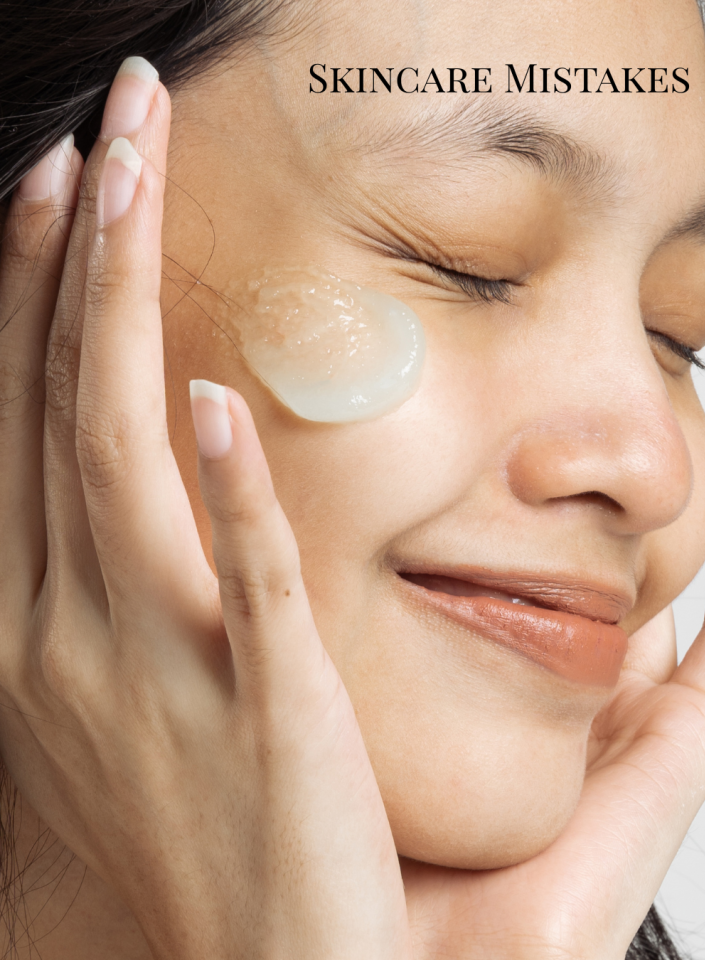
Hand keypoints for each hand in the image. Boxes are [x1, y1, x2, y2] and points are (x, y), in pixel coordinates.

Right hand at [0, 61, 410, 959]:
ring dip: (117, 316)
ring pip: (119, 462)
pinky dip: (225, 493)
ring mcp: (156, 667)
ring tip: (128, 185)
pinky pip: (241, 584)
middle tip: (100, 131)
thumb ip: (114, 586)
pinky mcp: (257, 706)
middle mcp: (72, 632)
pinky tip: (209, 399)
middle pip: (62, 411)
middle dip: (69, 260)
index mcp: (40, 627)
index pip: (30, 427)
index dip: (33, 301)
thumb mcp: (109, 704)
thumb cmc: (180, 831)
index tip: (58, 190)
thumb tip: (146, 464)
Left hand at [399, 464, 704, 958]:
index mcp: (512, 709)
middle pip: (609, 601)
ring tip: (684, 450)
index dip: (538, 538)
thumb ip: (352, 638)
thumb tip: (300, 545)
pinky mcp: (684, 746)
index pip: (535, 602)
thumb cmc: (386, 848)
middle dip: (612, 530)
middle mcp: (580, 715)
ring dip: (687, 533)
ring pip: (677, 606)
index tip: (519, 463)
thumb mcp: (360, 709)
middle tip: (604, 441)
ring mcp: (639, 728)